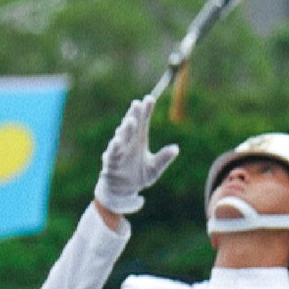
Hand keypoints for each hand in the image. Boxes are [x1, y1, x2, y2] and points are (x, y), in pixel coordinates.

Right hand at [95, 95, 178, 215]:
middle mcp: (129, 142)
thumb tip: (176, 148)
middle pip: (132, 125)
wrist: (122, 191)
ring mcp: (120, 151)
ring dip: (125, 129)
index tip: (150, 98)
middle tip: (137, 104)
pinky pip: (113, 152)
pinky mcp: (112, 161)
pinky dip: (114, 146)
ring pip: (122, 137)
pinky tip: (117, 140)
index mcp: (139, 140)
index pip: (143, 122)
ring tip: (130, 121)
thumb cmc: (138, 176)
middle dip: (134, 115)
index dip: (146, 110)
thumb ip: (164, 158)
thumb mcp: (155, 169)